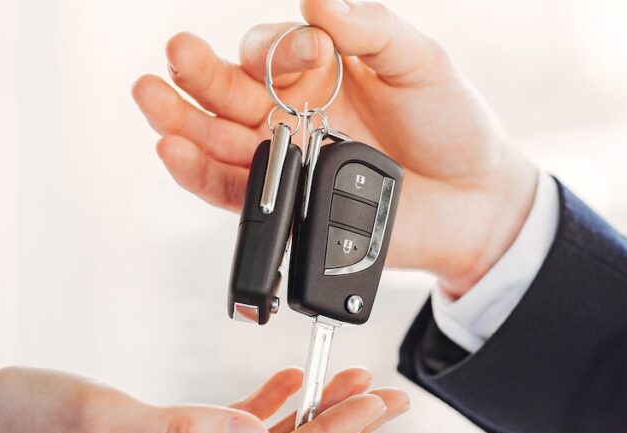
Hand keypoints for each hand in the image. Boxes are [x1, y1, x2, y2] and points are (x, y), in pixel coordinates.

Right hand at [132, 0, 539, 296]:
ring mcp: (285, 161)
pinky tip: (174, 151)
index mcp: (317, 71)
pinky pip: (232, 192)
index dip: (275, 50)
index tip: (312, 56)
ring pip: (218, 139)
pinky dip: (200, 174)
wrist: (475, 202)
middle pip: (227, 91)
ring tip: (150, 100)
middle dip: (198, 74)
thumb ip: (370, 29)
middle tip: (176, 55)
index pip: (270, 50)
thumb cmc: (452, 125)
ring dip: (181, 121)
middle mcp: (290, 113)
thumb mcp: (420, 63)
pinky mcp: (284, 207)